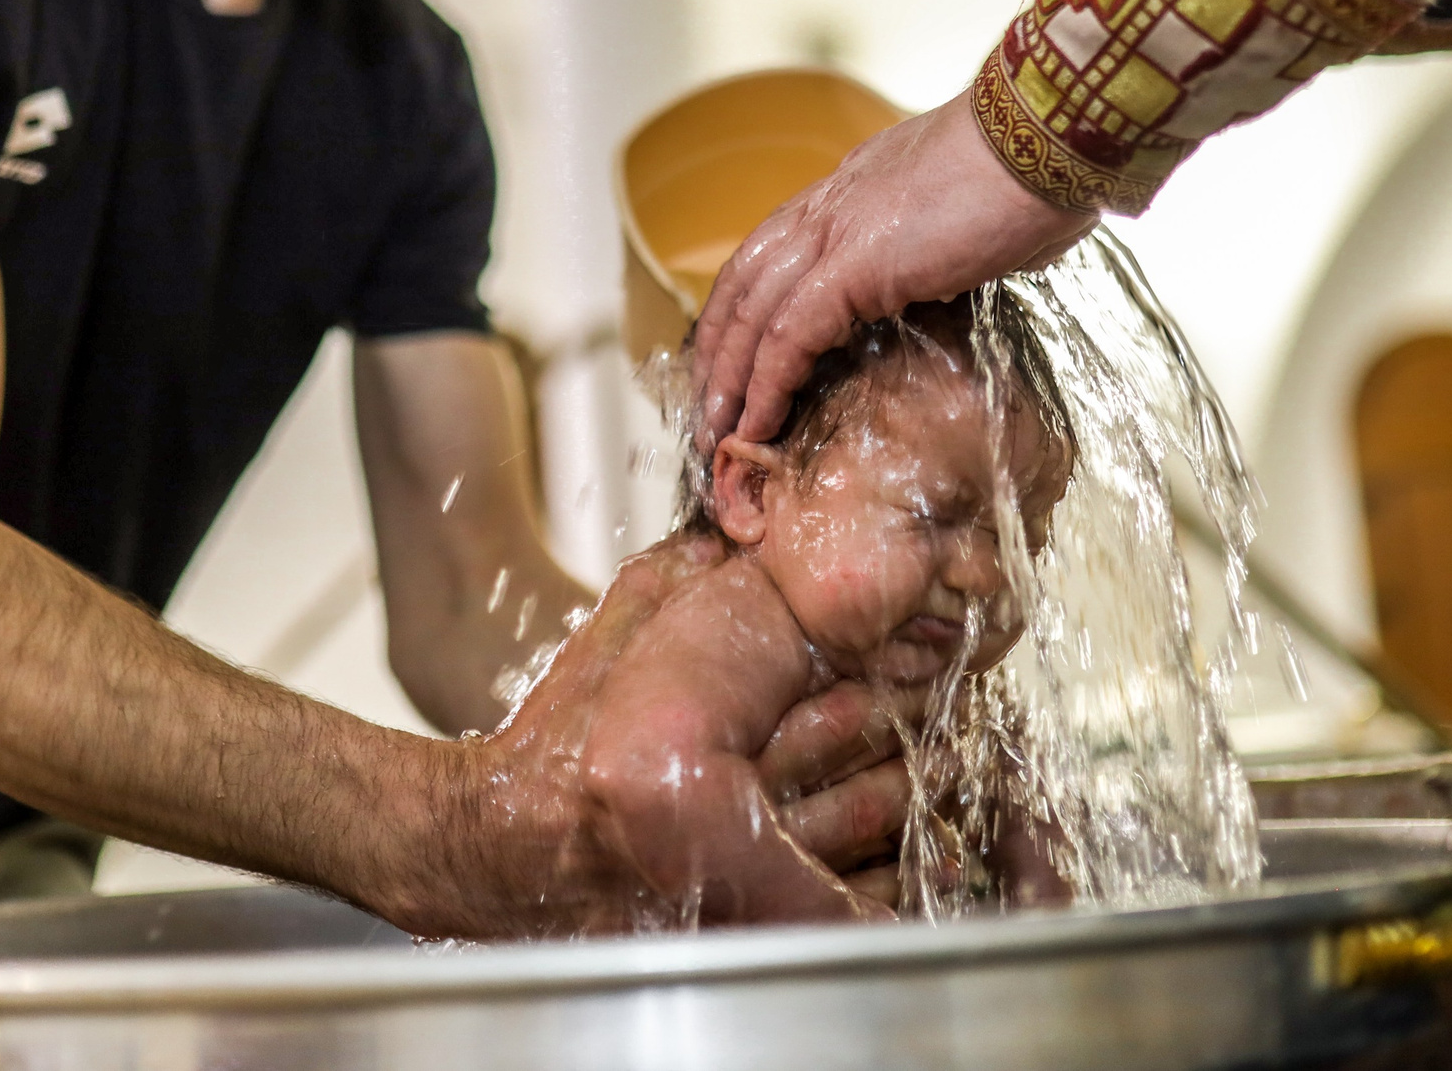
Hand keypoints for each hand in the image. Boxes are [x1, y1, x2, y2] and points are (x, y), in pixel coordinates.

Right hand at [417, 544, 924, 935]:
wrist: (496, 849)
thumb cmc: (548, 745)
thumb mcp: (602, 649)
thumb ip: (664, 589)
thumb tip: (719, 534)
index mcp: (707, 739)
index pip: (828, 712)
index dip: (887, 689)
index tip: (924, 665)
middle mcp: (729, 811)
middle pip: (858, 780)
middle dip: (914, 745)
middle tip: (953, 716)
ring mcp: (736, 874)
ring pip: (856, 841)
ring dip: (913, 804)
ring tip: (954, 770)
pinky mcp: (735, 916)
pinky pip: (834, 901)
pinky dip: (886, 880)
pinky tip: (923, 858)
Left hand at [691, 88, 1094, 447]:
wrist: (1050, 139)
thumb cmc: (1036, 173)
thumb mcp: (976, 212)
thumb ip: (959, 240)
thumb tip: (983, 264)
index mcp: (854, 188)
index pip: (774, 249)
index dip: (746, 305)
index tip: (736, 354)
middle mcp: (829, 205)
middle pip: (743, 281)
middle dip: (718, 348)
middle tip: (708, 406)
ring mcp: (835, 232)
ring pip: (752, 313)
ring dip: (729, 378)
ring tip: (718, 432)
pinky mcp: (852, 265)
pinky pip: (789, 337)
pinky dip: (767, 384)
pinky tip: (758, 423)